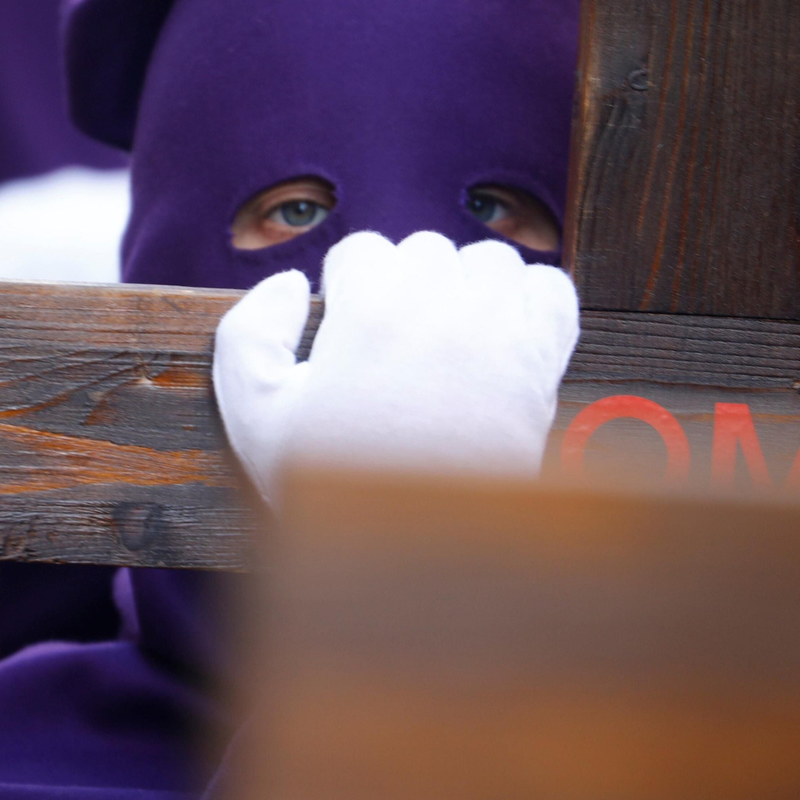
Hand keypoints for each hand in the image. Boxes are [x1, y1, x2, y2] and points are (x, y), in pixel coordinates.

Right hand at [213, 231, 578, 504]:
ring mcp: (501, 327)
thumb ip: (248, 336)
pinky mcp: (544, 359)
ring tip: (449, 340)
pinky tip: (503, 336)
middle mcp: (440, 304)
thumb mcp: (255, 418)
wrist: (426, 549)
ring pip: (489, 260)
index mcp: (369, 309)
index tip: (351, 334)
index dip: (350, 292)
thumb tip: (291, 284)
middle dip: (407, 287)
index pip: (361, 250)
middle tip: (396, 349)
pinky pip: (551, 289)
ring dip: (469, 287)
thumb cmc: (339, 487)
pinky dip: (530, 300)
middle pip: (424, 250)